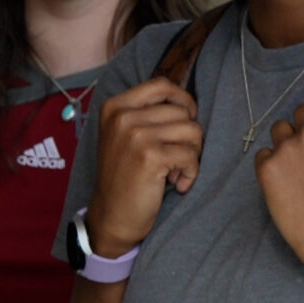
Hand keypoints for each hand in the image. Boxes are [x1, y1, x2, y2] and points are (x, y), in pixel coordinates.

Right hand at [85, 78, 205, 257]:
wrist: (111, 217)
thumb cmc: (124, 177)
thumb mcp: (125, 136)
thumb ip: (147, 113)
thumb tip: (188, 102)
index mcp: (115, 107)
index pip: (162, 85)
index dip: (182, 101)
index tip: (184, 122)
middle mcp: (123, 117)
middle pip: (182, 111)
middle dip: (188, 136)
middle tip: (174, 159)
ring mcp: (136, 135)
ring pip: (193, 130)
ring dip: (192, 155)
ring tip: (174, 171)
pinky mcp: (150, 157)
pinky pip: (191, 155)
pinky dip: (191, 172)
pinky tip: (178, 184)